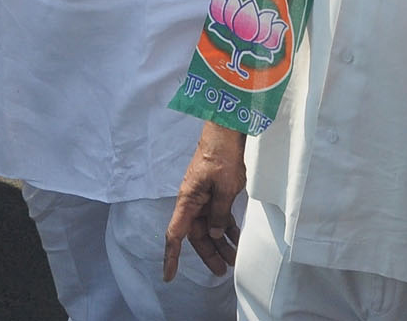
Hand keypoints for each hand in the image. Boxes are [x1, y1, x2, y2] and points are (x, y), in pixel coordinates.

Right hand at [162, 121, 245, 280]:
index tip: (168, 276)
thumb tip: (214, 234)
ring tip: (235, 259)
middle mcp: (193, 201)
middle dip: (209, 254)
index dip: (171, 257)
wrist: (227, 130)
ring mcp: (204, 197)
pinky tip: (238, 238)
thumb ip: (219, 213)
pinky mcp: (215, 192)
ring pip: (210, 227)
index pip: (175, 235)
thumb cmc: (222, 154)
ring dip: (221, 243)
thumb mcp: (224, 187)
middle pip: (196, 235)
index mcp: (188, 200)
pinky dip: (227, 228)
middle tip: (223, 271)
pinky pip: (219, 216)